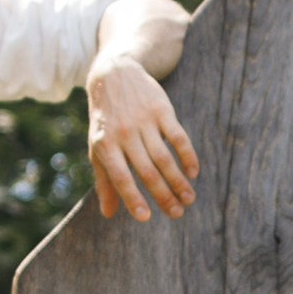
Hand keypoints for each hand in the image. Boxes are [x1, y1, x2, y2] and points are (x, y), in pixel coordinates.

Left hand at [88, 56, 199, 223]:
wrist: (114, 75)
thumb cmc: (105, 120)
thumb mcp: (98, 146)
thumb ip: (104, 180)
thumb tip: (108, 214)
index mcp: (105, 145)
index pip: (120, 176)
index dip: (132, 198)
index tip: (146, 218)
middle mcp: (124, 134)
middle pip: (147, 171)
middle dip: (163, 195)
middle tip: (177, 214)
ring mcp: (144, 121)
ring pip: (164, 157)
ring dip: (178, 181)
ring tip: (189, 199)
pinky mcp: (162, 111)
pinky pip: (178, 137)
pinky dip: (188, 156)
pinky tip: (194, 172)